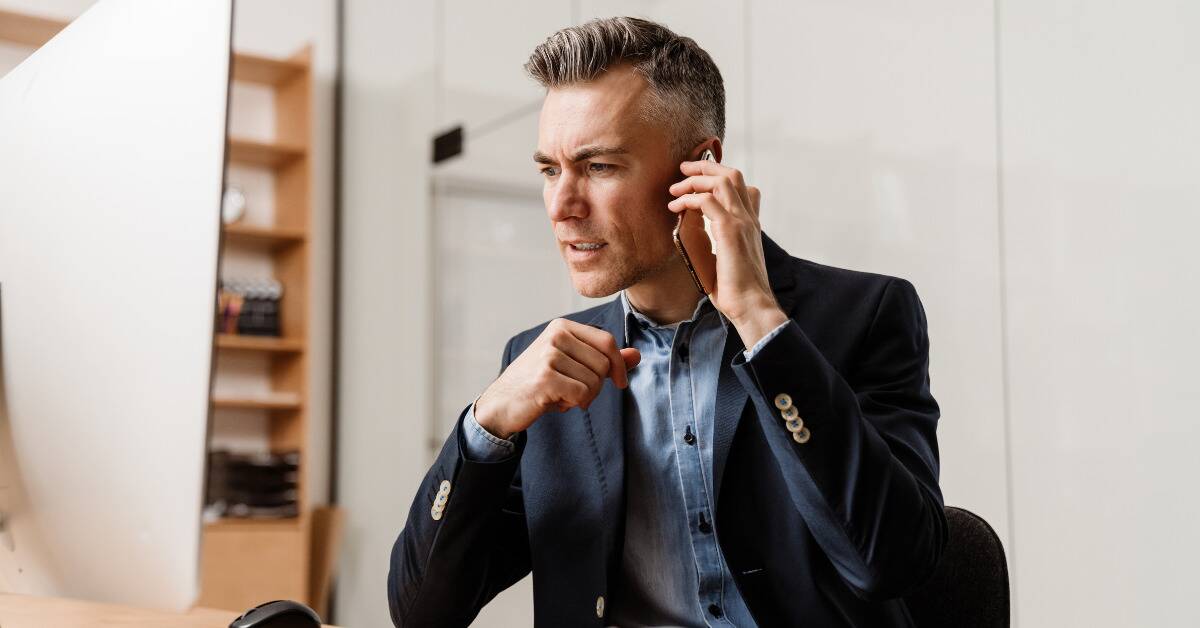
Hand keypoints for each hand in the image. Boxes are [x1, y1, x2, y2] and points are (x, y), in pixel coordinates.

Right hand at [474, 319, 641, 438]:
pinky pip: (582, 394)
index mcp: (562, 326)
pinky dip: (574, 404)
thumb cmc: (539, 382)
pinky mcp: (545, 377)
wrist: (502, 403)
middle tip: (576, 392)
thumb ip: (604, 358)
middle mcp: (555, 335)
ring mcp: (549, 354)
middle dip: (597, 384)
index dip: (618, 365)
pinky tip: (556, 402)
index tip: (619, 382)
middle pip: (604, 363)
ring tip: (562, 395)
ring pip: (594, 381)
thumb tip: (637, 355)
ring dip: (584, 396)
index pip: (607, 342)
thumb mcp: (572, 365)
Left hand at [667, 161, 786, 344]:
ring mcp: (742, 221)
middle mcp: (748, 218)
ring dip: (695, 179)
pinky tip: (675, 207)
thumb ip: (716, 240)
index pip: (744, 187)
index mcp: (750, 224)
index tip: (700, 178)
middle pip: (732, 175)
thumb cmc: (737, 289)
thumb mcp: (726, 258)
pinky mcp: (730, 230)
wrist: (751, 305)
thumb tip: (695, 229)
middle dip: (705, 166)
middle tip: (684, 169)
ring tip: (675, 187)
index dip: (721, 176)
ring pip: (722, 180)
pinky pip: (706, 201)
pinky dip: (688, 199)